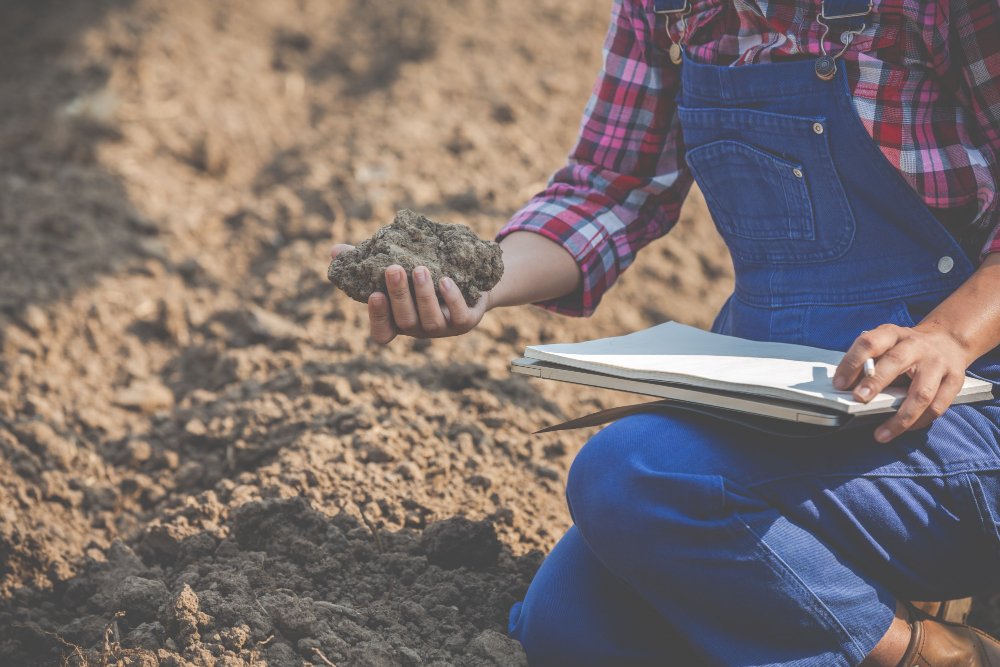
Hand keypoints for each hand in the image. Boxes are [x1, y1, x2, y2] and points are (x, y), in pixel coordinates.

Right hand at [330, 244, 490, 344]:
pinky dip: (452, 298)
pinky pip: (460, 316)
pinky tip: (446, 280)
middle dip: (399, 295)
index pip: (383, 333)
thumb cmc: (425, 272)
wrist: (470, 277)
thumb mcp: (396, 266)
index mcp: (399, 320)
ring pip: (430, 320)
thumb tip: (334, 252)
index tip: (373, 294)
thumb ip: (366, 263)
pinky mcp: (466, 321)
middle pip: (405, 321)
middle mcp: (419, 328)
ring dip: (423, 295)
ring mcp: (444, 328)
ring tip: (420, 269)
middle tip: (393, 269)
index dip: (378, 318)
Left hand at [833, 323, 972, 442]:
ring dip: (900, 417)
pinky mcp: (954, 381)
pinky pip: (937, 407)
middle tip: (859, 399)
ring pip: (921, 393)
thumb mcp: (885, 346)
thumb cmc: (906, 349)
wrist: (947, 341)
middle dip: (875, 382)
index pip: (870, 343)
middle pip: (896, 362)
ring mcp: (938, 364)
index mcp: (893, 335)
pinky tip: (902, 430)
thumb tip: (846, 389)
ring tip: (881, 434)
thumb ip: (868, 362)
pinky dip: (918, 422)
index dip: (852, 362)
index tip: (839, 383)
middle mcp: (917, 346)